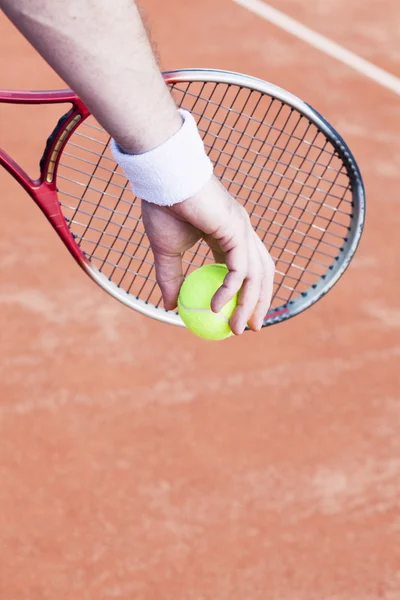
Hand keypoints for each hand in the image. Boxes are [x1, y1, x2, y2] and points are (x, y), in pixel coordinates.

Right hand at [141, 176, 274, 334]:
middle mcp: (241, 232)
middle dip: (259, 303)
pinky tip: (216, 307)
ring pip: (255, 275)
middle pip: (262, 274)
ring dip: (249, 304)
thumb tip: (170, 307)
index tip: (238, 317)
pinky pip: (239, 269)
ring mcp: (242, 230)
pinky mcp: (237, 229)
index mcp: (228, 235)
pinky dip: (230, 291)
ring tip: (236, 328)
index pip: (246, 269)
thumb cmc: (163, 208)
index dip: (246, 294)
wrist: (162, 179)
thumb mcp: (166, 252)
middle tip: (250, 328)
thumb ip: (170, 279)